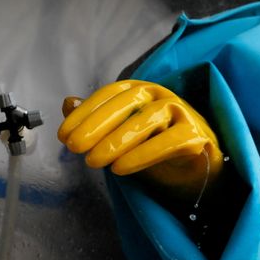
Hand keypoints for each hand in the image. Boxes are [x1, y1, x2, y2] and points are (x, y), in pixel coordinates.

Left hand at [58, 80, 222, 195]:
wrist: (195, 168)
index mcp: (140, 90)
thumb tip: (68, 103)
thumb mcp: (120, 133)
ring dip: (116, 141)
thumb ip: (95, 119)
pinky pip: (169, 142)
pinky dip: (143, 154)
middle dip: (95, 125)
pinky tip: (121, 169)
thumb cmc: (154, 145)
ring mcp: (181, 112)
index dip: (84, 113)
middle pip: (126, 104)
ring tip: (93, 162)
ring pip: (146, 121)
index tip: (63, 135)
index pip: (109, 95)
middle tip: (73, 147)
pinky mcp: (196, 134)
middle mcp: (160, 95)